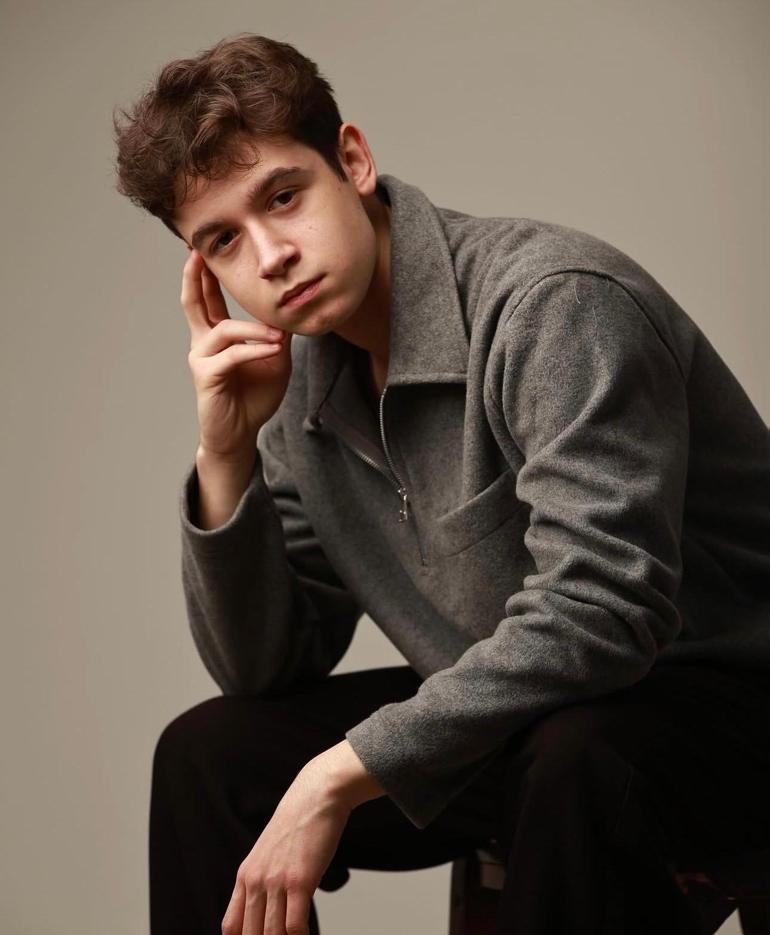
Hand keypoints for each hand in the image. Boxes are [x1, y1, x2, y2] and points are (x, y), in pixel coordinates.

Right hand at [181, 248, 293, 459]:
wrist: (241, 434)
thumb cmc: (254, 397)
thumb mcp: (275, 360)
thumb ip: (276, 335)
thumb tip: (289, 312)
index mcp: (216, 336)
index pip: (208, 298)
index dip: (206, 274)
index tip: (207, 248)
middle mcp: (203, 343)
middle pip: (194, 302)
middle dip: (196, 276)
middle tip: (198, 252)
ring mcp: (201, 359)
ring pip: (224, 330)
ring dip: (254, 329)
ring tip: (278, 336)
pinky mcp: (207, 377)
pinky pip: (232, 356)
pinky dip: (254, 350)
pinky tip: (273, 349)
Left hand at [221, 762, 351, 934]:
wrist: (315, 796)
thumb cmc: (298, 825)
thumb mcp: (269, 852)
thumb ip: (263, 879)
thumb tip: (268, 909)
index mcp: (246, 875)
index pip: (232, 926)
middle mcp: (256, 880)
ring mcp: (276, 881)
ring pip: (272, 934)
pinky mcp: (299, 880)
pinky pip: (295, 925)